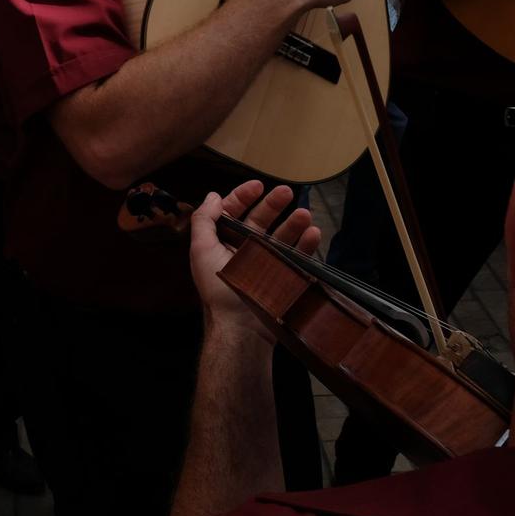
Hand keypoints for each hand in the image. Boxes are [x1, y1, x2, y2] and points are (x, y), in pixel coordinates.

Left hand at [189, 181, 320, 336]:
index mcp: (222, 244)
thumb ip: (204, 221)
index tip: (258, 185)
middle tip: (287, 192)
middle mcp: (244, 251)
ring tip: (305, 215)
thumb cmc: (219, 290)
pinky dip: (306, 245)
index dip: (243, 196)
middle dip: (273, 205)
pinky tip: (313, 234)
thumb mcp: (201, 252)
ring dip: (294, 224)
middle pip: (260, 221)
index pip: (233, 213)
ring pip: (281, 237)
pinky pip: (296, 257)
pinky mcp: (282, 277)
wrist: (241, 330)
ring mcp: (265, 264)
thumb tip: (212, 195)